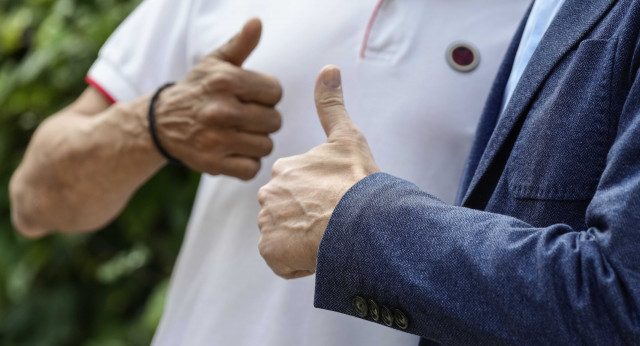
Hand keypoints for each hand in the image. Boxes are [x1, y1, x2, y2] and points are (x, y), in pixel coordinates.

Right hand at [154, 18, 282, 179]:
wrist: (162, 122)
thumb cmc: (199, 88)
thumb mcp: (216, 62)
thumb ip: (241, 44)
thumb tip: (257, 22)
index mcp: (225, 81)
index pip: (275, 92)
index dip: (267, 95)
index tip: (252, 97)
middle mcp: (221, 110)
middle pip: (274, 121)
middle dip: (264, 119)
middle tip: (246, 117)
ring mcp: (216, 140)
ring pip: (266, 145)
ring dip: (257, 141)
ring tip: (241, 134)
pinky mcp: (213, 164)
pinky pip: (252, 168)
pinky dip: (247, 163)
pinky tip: (236, 152)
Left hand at [257, 65, 379, 278]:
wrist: (361, 222)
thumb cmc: (356, 181)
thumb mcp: (346, 138)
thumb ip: (331, 105)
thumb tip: (328, 68)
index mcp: (284, 169)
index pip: (294, 187)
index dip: (316, 197)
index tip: (335, 200)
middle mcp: (268, 194)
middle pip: (285, 211)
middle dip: (304, 218)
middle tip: (332, 221)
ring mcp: (267, 223)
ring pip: (283, 235)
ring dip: (301, 239)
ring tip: (327, 238)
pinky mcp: (270, 250)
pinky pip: (281, 258)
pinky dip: (296, 260)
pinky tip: (317, 252)